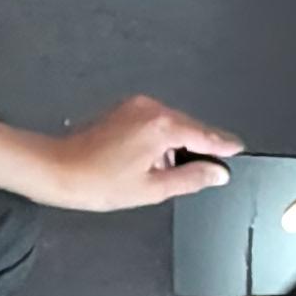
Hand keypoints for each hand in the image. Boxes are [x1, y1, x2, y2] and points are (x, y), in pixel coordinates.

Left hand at [0, 99, 243, 213]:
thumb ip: (191, 178)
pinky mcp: (124, 111)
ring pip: (172, 126)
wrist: (58, 170)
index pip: (205, 134)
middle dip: (198, 148)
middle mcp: (150, 109)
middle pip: (189, 127)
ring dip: (176, 146)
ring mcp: (135, 107)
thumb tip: (217, 173)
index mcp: (161, 126)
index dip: (223, 146)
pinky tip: (150, 163)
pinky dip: (160, 141)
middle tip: (207, 171)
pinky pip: (154, 123)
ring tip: (165, 174)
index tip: (238, 150)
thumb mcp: (153, 188)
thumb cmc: (96, 181)